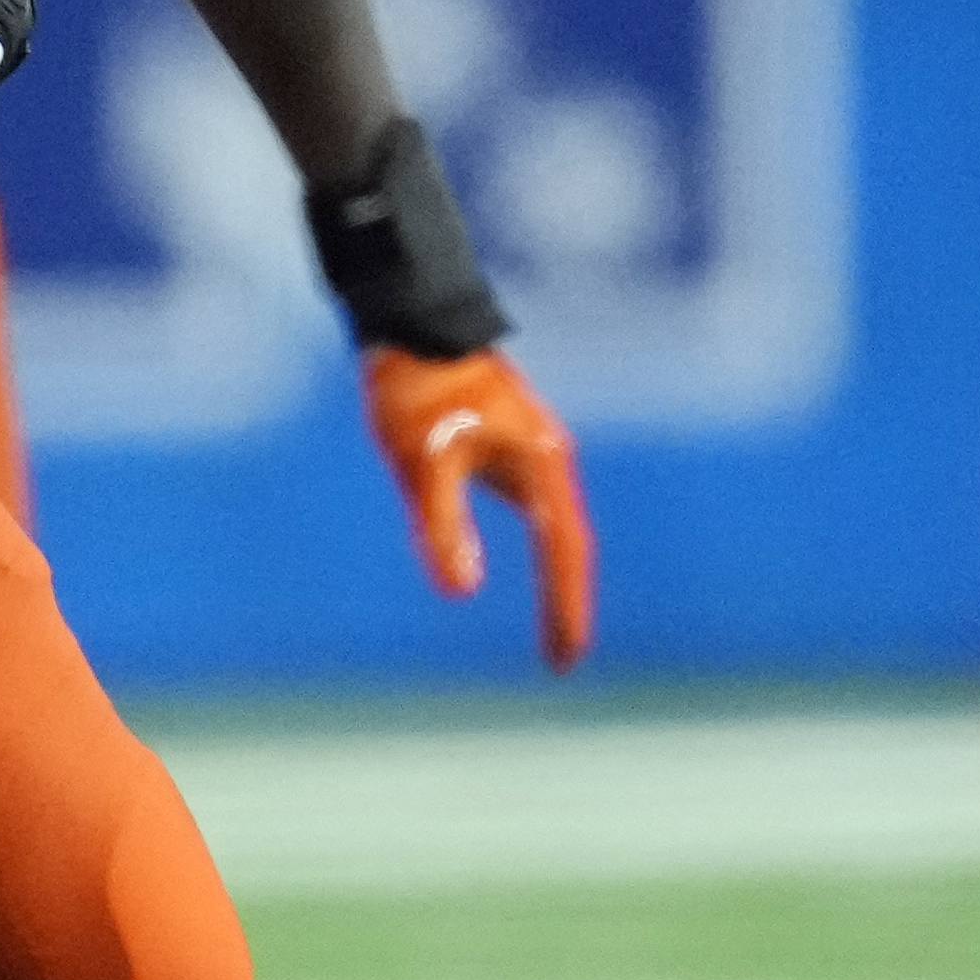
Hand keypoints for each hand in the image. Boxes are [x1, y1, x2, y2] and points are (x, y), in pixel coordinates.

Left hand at [362, 346, 594, 672]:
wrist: (411, 319)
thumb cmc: (416, 387)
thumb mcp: (421, 462)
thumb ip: (443, 526)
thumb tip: (462, 591)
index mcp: (539, 464)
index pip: (563, 552)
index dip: (565, 608)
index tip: (563, 658)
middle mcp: (547, 459)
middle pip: (568, 545)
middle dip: (567, 603)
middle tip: (562, 659)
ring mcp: (532, 450)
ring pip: (556, 528)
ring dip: (559, 577)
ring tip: (557, 628)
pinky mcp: (512, 443)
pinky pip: (538, 511)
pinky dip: (543, 548)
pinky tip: (532, 567)